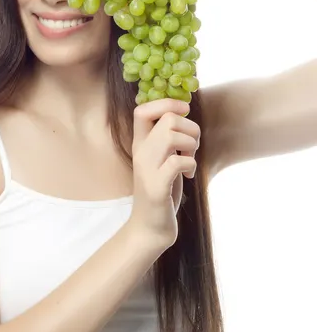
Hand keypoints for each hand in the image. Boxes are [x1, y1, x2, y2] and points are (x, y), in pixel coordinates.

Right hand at [127, 98, 200, 251]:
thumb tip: (182, 113)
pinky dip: (190, 164)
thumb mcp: (162, 159)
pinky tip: (190, 174)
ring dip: (192, 146)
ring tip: (190, 159)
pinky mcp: (156, 187)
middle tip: (192, 146)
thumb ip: (167, 138)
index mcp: (140, 143)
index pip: (142, 109)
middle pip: (167, 118)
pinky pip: (177, 162)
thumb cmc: (162, 190)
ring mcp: (147, 169)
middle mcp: (140, 152)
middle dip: (190, 128)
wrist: (150, 228)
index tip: (183, 112)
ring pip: (172, 136)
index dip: (166, 103)